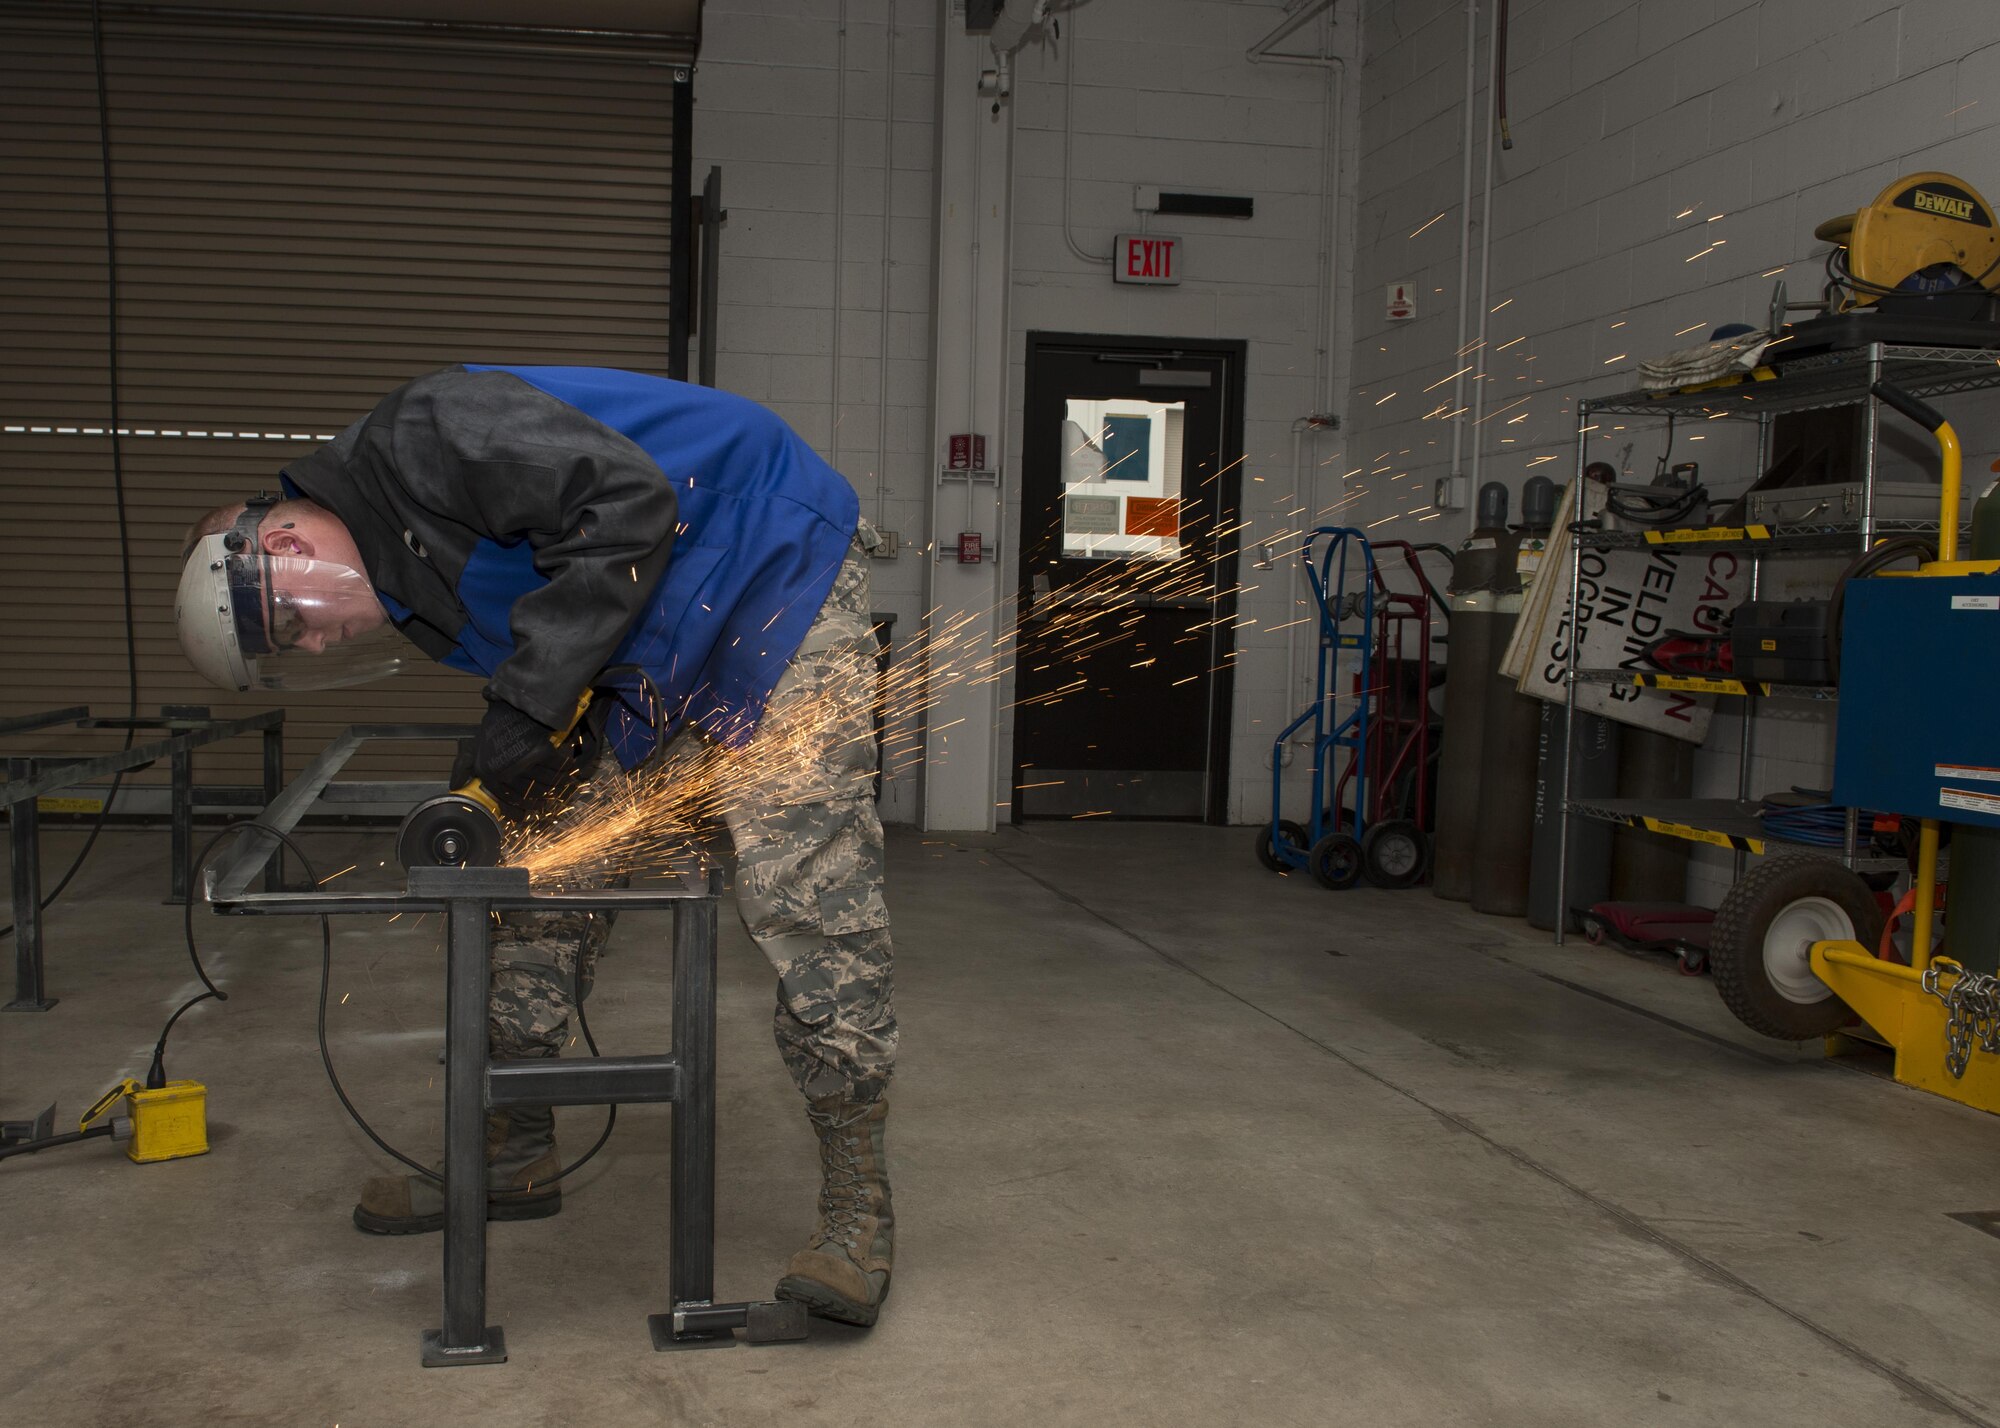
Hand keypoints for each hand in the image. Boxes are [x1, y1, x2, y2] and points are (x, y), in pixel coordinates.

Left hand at [473, 697, 562, 817]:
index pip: (506, 800)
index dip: (517, 809)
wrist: (514, 704)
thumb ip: (463, 766)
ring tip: (561, 786)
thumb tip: (455, 786)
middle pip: (529, 794)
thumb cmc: (496, 726)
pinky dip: (565, 768)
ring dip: (555, 785)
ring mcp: (524, 763)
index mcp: (488, 773)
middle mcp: (505, 772)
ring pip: (545, 783)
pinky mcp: (542, 753)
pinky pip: (558, 768)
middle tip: (545, 802)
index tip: (524, 814)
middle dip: (539, 799)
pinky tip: (568, 768)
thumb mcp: (475, 746)